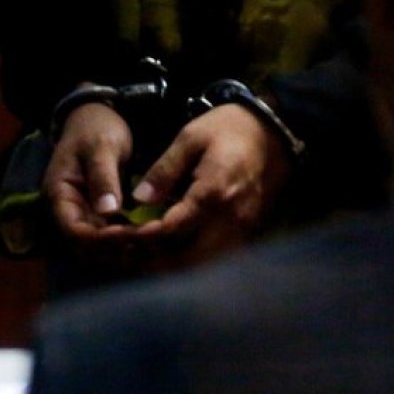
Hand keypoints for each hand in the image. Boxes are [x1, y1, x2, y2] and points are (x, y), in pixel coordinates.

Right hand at [43, 101, 137, 240]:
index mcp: (59, 195)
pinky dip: (127, 239)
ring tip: (151, 241)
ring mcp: (83, 213)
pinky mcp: (98, 214)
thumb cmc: (95, 127)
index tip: (130, 234)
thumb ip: (103, 177)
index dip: (101, 239)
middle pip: (85, 246)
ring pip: (98, 246)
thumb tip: (108, 211)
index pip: (74, 231)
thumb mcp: (101, 147)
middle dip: (114, 249)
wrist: (96, 116)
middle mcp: (68, 211)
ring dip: (122, 248)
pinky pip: (109, 235)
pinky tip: (149, 235)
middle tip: (146, 242)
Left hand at [132, 103, 291, 266]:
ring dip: (173, 265)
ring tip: (144, 255)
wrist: (274, 131)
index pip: (172, 229)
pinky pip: (216, 257)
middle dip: (155, 261)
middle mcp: (229, 219)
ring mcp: (242, 228)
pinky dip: (192, 259)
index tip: (119, 234)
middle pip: (188, 259)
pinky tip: (172, 250)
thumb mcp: (190, 137)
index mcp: (213, 193)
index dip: (143, 236)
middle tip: (128, 252)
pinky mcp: (247, 231)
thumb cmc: (229, 128)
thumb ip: (164, 170)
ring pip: (203, 264)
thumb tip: (139, 199)